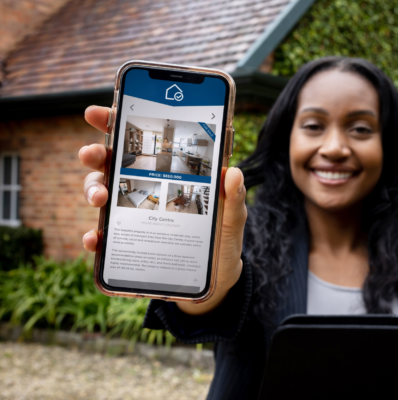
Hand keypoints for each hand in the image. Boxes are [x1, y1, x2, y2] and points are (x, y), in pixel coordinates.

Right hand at [80, 106, 245, 313]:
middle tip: (91, 153)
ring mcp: (133, 214)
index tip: (98, 112)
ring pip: (101, 192)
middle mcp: (146, 188)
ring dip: (93, 190)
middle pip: (112, 163)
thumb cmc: (223, 239)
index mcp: (169, 172)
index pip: (140, 141)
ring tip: (100, 199)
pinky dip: (94, 236)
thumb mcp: (233, 217)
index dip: (116, 122)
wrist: (216, 280)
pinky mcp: (127, 243)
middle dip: (95, 153)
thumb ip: (233, 197)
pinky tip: (95, 238)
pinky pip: (103, 236)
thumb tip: (233, 173)